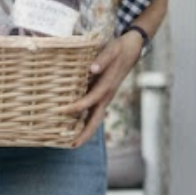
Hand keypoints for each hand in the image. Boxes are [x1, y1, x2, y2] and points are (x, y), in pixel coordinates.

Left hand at [60, 30, 142, 146]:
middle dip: (85, 133)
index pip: (91, 101)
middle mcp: (106, 95)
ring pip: (95, 118)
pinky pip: (94, 112)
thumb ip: (102, 60)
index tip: (63, 111)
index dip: (78, 107)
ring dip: (85, 130)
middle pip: (96, 119)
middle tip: (72, 145)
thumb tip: (92, 68)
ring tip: (71, 142)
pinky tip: (74, 124)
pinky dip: (85, 120)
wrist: (132, 49)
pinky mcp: (103, 95)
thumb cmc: (118, 49)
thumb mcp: (111, 51)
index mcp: (107, 86)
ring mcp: (105, 97)